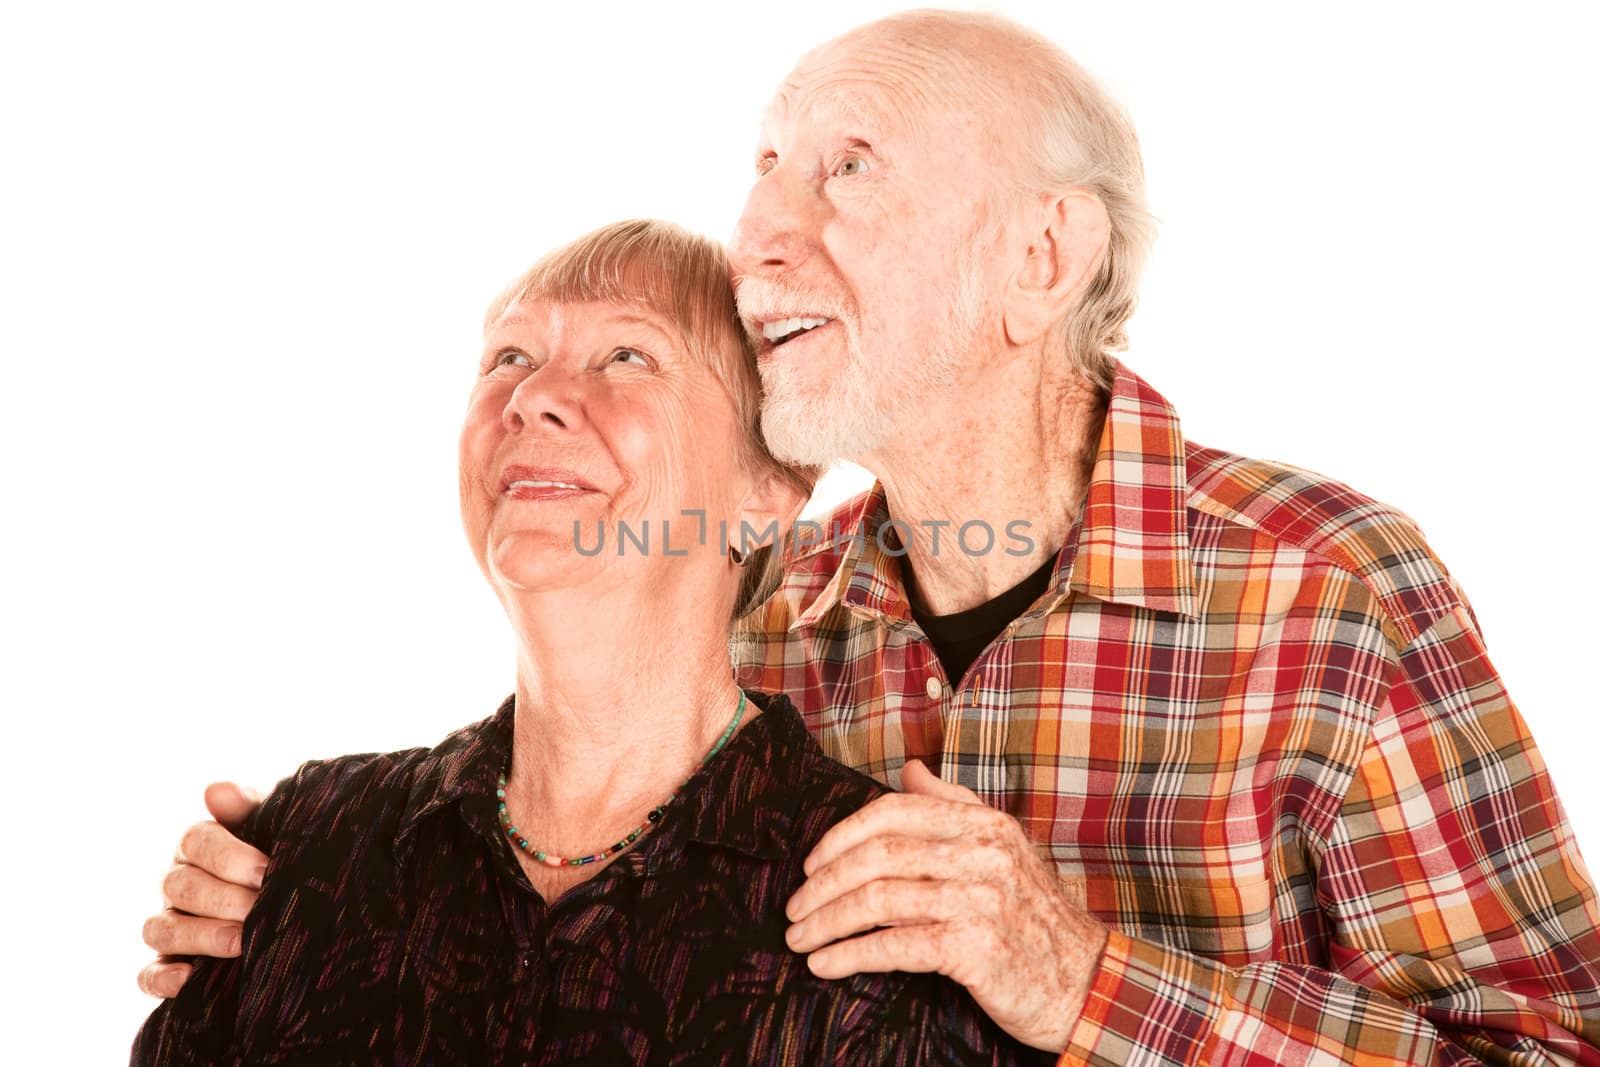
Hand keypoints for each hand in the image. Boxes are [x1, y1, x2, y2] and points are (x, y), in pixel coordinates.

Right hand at [137, 782, 266, 998]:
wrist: (295, 904)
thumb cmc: (279, 858)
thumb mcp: (272, 828)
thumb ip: (249, 806)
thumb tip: (216, 791)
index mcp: (198, 845)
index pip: (196, 840)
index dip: (230, 856)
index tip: (267, 870)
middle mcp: (176, 883)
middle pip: (180, 886)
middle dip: (223, 899)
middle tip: (260, 908)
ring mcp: (168, 924)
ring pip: (161, 929)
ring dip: (201, 936)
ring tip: (241, 942)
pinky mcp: (166, 967)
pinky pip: (149, 975)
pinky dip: (164, 978)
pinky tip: (191, 978)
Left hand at [785, 760, 1107, 1051]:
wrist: (1082, 981)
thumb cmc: (1033, 917)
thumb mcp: (1003, 847)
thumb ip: (954, 804)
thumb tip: (910, 769)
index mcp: (982, 823)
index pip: (893, 811)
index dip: (840, 835)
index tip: (810, 864)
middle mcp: (981, 853)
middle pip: (877, 856)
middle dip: (822, 883)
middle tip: (794, 908)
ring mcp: (978, 900)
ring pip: (877, 900)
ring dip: (826, 922)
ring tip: (799, 940)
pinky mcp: (973, 949)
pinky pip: (894, 946)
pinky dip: (850, 955)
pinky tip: (826, 966)